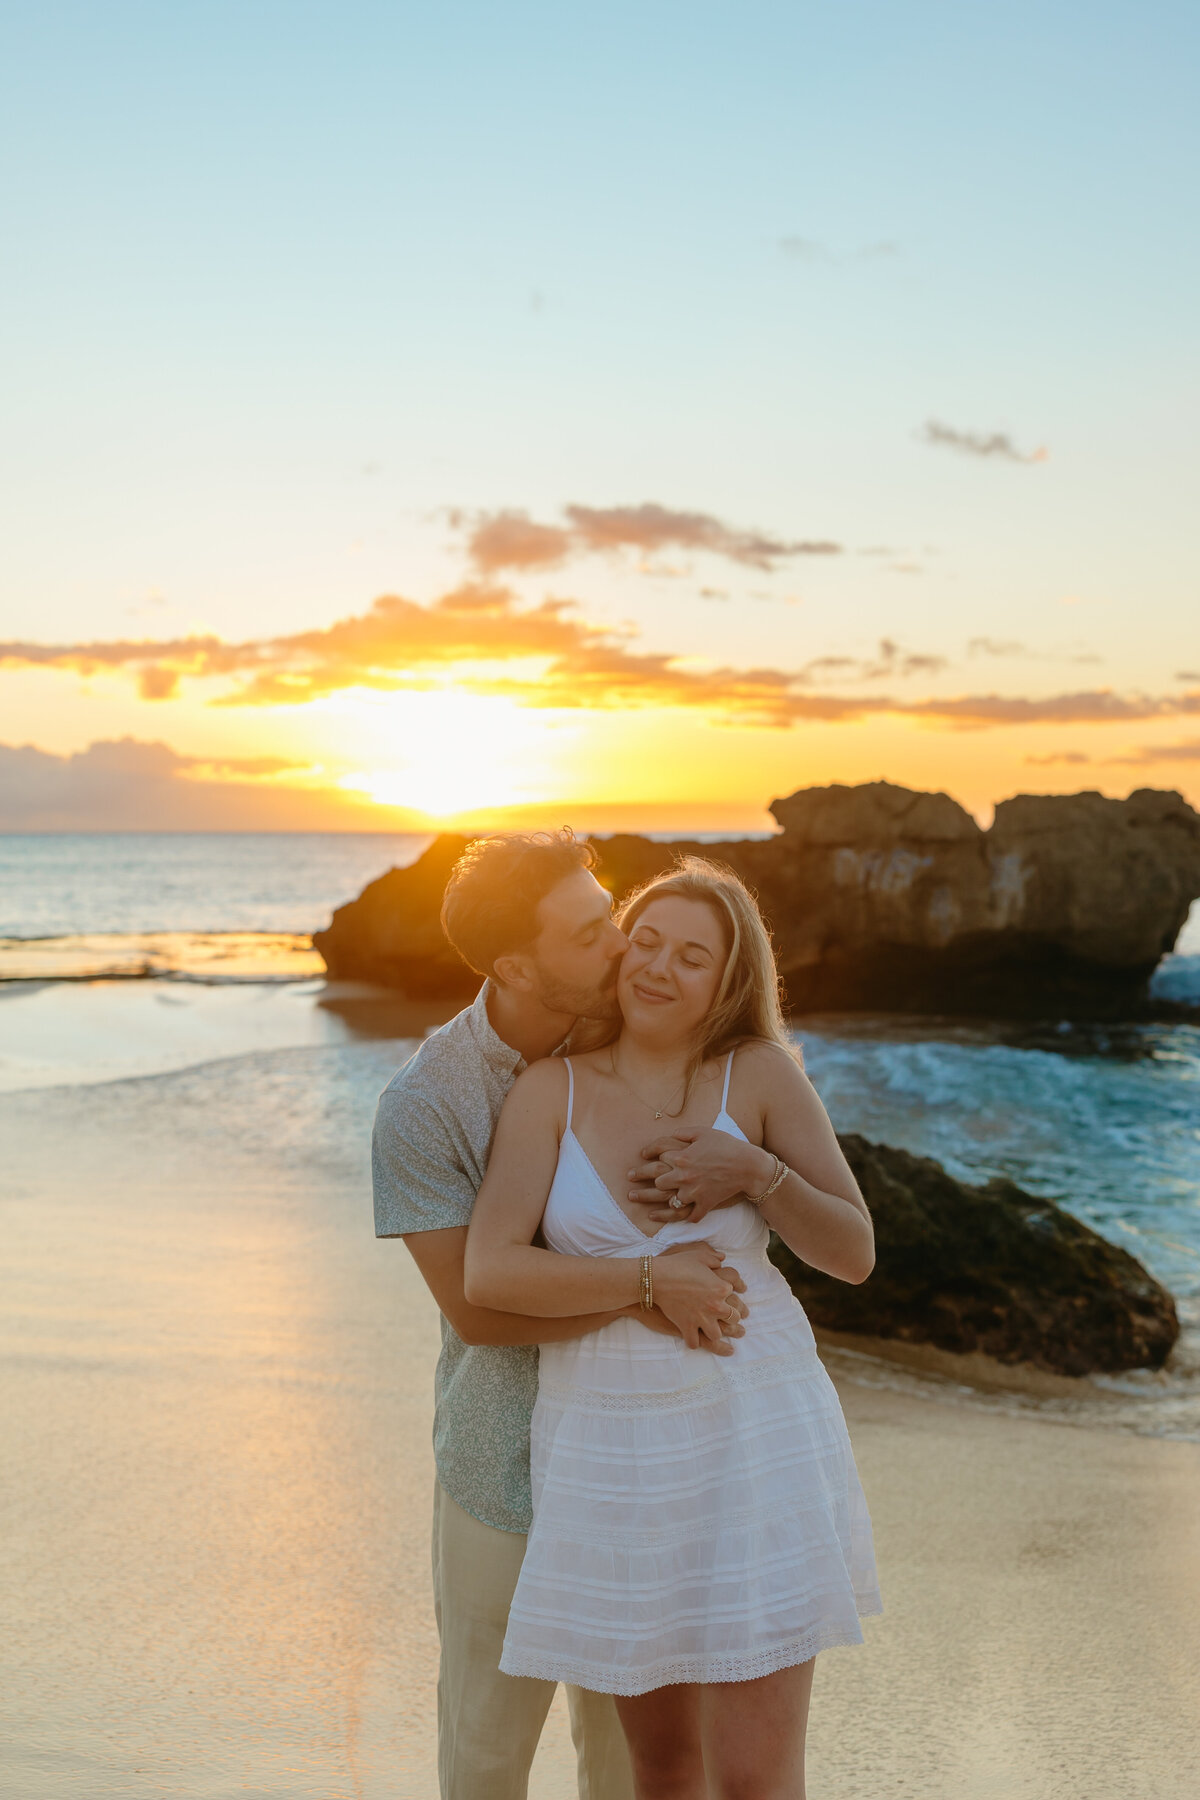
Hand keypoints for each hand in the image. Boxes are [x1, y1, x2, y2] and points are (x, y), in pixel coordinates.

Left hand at [626, 1129, 774, 1224]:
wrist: (748, 1166)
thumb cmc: (727, 1145)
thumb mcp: (704, 1132)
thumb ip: (684, 1133)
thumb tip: (671, 1134)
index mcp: (682, 1156)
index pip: (657, 1154)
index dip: (647, 1153)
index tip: (642, 1155)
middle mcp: (684, 1175)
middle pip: (658, 1180)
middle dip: (643, 1180)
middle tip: (630, 1181)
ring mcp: (693, 1192)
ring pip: (669, 1200)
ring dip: (655, 1202)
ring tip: (641, 1205)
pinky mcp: (704, 1204)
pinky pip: (689, 1215)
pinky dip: (680, 1217)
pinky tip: (670, 1218)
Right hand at [651, 1242, 746, 1349]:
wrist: (657, 1278)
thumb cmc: (677, 1264)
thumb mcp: (699, 1255)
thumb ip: (714, 1257)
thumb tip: (722, 1258)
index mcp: (721, 1287)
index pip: (738, 1291)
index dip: (740, 1289)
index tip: (742, 1290)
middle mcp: (715, 1305)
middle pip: (734, 1317)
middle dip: (734, 1317)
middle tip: (734, 1319)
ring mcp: (702, 1319)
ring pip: (717, 1333)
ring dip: (716, 1332)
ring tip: (714, 1331)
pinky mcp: (687, 1327)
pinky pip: (695, 1342)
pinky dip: (694, 1342)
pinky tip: (694, 1340)